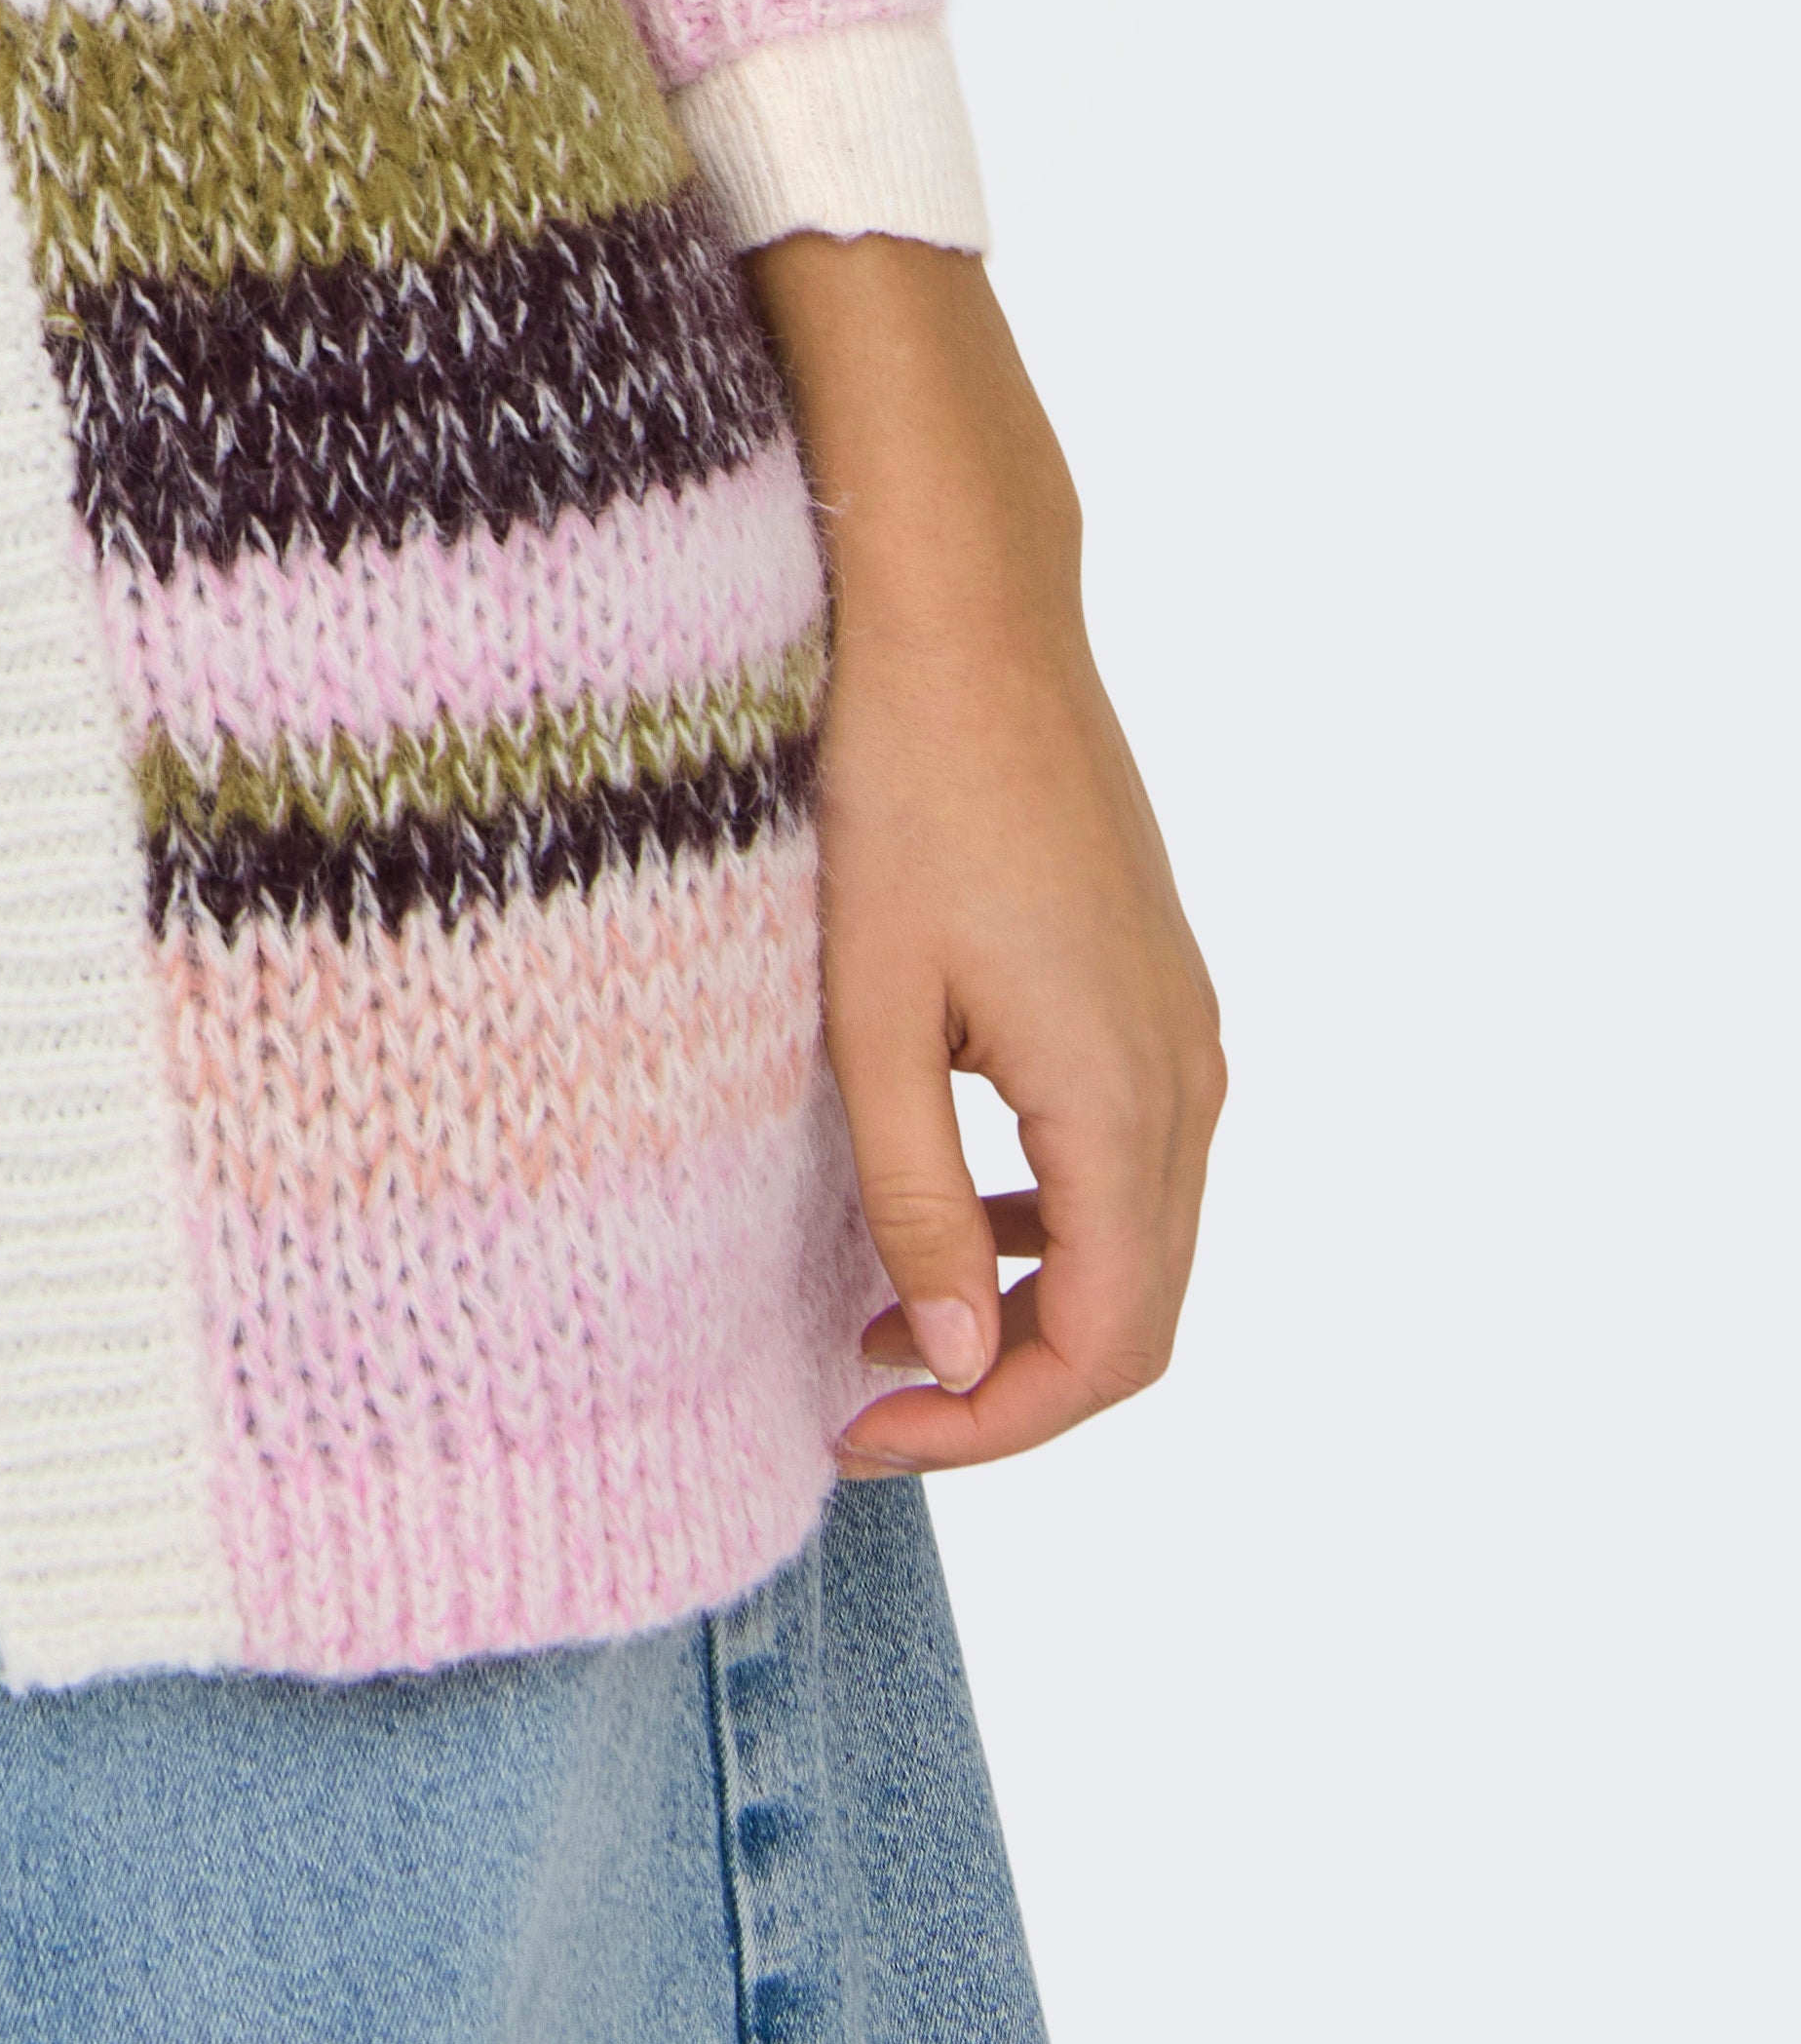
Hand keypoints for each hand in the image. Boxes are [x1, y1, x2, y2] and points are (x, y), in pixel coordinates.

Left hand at [743, 232, 1227, 1479]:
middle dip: (1004, 1379)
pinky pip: (1126, 1144)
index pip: (1110, 1348)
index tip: (862, 1434)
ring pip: (1137, 1229)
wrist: (962, 609)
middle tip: (857, 1398)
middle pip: (1137, 1307)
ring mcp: (1178, 1017)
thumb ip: (911, 1193)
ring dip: (1025, 1297)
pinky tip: (940, 1196)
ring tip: (877, 1315)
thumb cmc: (897, 788)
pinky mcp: (1148, 973)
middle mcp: (1185, 1071)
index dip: (994, 1424)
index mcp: (1125, 1096)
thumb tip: (954, 1358)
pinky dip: (1045, 1211)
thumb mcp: (869, 1008)